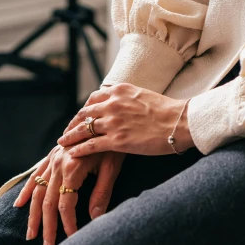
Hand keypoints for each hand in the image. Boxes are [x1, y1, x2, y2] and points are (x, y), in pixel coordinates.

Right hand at [13, 147, 124, 244]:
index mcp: (72, 167)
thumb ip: (101, 193)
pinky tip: (19, 205)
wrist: (107, 118)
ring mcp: (52, 159)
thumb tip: (95, 219)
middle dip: (47, 226)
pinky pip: (35, 175)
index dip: (68, 223)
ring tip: (30, 235)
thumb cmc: (114, 143)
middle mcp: (57, 164)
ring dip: (33, 215)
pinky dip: (26, 191)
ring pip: (37, 191)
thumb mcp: (112, 167)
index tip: (72, 239)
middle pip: (47, 201)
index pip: (65, 204)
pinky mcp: (52, 156)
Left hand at [56, 83, 192, 157]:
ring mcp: (113, 122)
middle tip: (67, 131)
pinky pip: (91, 145)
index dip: (84, 109)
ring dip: (70, 136)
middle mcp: (112, 104)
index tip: (80, 117)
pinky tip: (72, 153)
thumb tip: (123, 101)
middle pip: (84, 113)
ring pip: (83, 129)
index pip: (93, 98)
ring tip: (63, 142)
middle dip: (73, 123)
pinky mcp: (117, 141)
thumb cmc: (167, 111)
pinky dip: (78, 149)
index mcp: (119, 90)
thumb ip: (127, 98)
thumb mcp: (143, 94)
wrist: (181, 122)